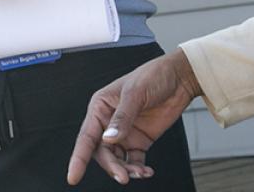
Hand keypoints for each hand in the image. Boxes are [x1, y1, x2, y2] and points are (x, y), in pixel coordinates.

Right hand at [67, 49, 202, 184]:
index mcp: (100, 107)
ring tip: (140, 173)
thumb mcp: (135, 93)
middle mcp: (108, 122)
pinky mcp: (139, 140)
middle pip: (102, 152)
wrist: (180, 77)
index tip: (73, 176)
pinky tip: (146, 171)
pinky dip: (138, 169)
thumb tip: (109, 138)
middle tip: (123, 177)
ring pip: (117, 159)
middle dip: (111, 166)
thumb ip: (122, 118)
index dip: (78, 158)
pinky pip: (134, 160)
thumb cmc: (154, 76)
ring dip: (126, 170)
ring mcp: (124, 133)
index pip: (86, 136)